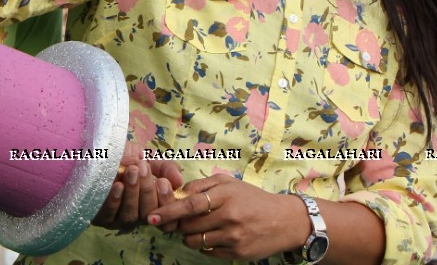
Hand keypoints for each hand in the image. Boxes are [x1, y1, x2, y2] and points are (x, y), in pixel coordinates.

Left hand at [92, 144, 185, 230]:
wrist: (97, 152)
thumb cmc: (124, 156)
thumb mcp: (147, 157)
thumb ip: (165, 167)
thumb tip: (179, 180)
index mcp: (152, 204)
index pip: (166, 213)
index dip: (166, 200)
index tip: (164, 181)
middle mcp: (138, 215)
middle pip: (148, 214)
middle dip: (147, 190)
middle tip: (144, 169)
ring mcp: (118, 219)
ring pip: (130, 215)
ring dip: (132, 192)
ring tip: (131, 171)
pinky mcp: (100, 218)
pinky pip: (110, 213)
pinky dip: (115, 199)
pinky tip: (117, 185)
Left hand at [148, 173, 307, 258]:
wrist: (285, 221)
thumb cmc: (253, 198)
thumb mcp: (230, 183)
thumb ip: (203, 185)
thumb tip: (179, 192)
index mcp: (225, 196)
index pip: (190, 204)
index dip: (169, 211)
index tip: (152, 217)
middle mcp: (229, 217)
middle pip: (188, 225)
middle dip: (178, 224)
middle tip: (180, 220)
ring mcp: (233, 237)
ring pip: (195, 241)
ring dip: (189, 236)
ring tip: (198, 228)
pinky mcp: (237, 254)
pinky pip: (209, 252)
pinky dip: (205, 245)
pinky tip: (214, 236)